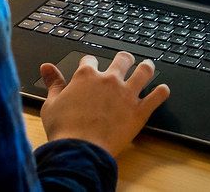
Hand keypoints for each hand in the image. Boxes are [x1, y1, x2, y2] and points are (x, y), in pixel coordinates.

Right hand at [39, 52, 170, 156]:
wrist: (80, 151)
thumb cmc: (64, 130)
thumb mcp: (51, 104)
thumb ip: (53, 83)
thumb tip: (46, 67)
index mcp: (86, 76)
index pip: (90, 60)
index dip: (90, 64)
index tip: (91, 67)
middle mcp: (109, 80)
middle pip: (122, 60)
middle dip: (124, 59)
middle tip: (125, 61)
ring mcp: (126, 94)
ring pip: (144, 72)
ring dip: (147, 68)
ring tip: (148, 66)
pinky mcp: (139, 110)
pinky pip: (156, 97)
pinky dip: (162, 92)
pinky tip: (163, 90)